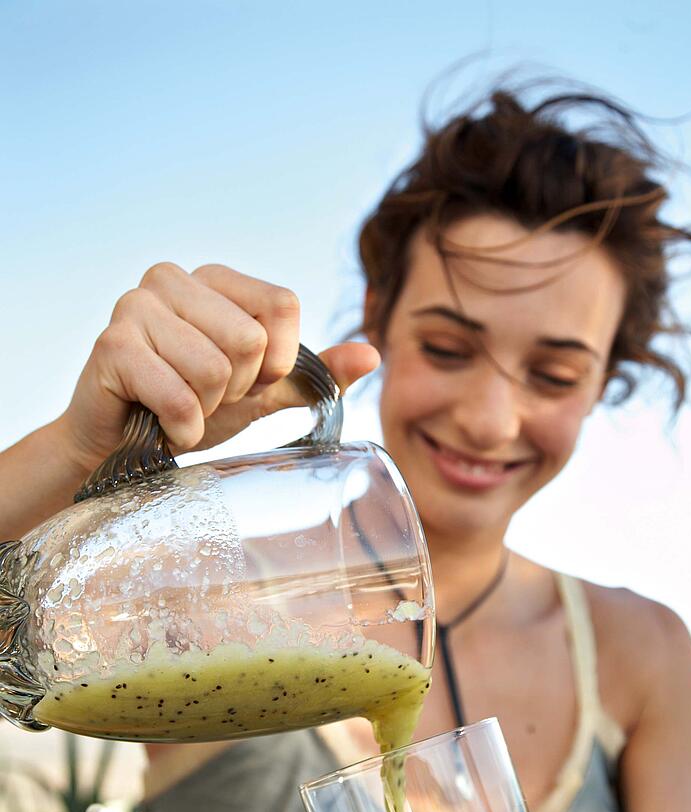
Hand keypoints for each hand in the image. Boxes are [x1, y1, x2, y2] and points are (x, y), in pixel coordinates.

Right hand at [58, 262, 379, 473]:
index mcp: (214, 278)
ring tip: (180, 408)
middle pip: (250, 340)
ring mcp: (136, 305)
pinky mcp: (111, 345)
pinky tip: (161, 425)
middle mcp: (172, 277)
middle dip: (237, 389)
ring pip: (216, 369)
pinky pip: (179, 397)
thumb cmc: (190, 410)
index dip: (276, 360)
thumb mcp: (260, 392)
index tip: (246, 381)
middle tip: (204, 398)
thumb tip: (371, 354)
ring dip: (205, 411)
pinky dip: (181, 429)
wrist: (122, 448)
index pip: (283, 304)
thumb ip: (311, 373)